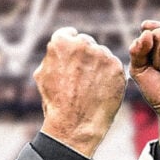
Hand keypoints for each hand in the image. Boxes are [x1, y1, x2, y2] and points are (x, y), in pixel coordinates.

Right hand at [34, 27, 126, 157]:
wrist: (75, 125)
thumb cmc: (56, 103)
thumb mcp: (42, 75)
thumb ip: (52, 56)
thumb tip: (57, 48)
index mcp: (61, 43)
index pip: (70, 34)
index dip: (71, 48)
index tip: (73, 60)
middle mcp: (82, 44)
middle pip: (87, 43)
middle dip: (85, 56)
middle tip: (82, 78)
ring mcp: (102, 54)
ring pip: (102, 54)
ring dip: (98, 66)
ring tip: (91, 87)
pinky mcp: (117, 67)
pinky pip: (114, 66)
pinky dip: (110, 76)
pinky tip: (102, 90)